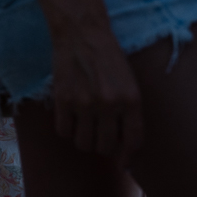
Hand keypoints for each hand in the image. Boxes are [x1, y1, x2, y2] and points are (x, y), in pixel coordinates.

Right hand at [51, 27, 141, 162]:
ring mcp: (84, 103)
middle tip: (100, 135)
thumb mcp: (129, 82)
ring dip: (84, 140)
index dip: (128, 157)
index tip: (123, 163)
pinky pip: (64, 132)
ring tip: (84, 127)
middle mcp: (109, 104)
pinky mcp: (63, 100)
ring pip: (83, 143)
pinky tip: (70, 118)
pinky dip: (67, 130)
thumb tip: (124, 147)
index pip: (133, 142)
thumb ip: (129, 112)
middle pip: (105, 147)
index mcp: (131, 99)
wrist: (82, 33)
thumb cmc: (109, 58)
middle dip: (103, 146)